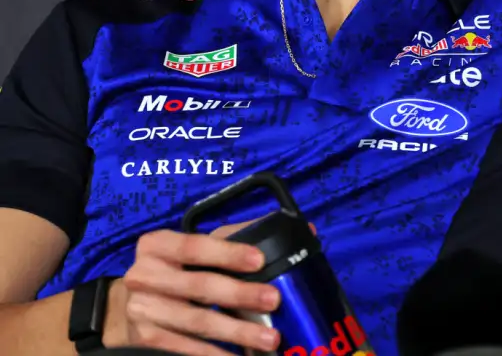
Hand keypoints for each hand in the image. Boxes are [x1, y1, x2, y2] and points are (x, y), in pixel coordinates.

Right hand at [106, 221, 281, 355]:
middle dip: (239, 295)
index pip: (196, 246)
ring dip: (235, 332)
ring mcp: (143, 309)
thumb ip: (239, 237)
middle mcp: (144, 275)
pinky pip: (184, 348)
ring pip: (196, 322)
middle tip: (273, 301)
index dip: (228, 253)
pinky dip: (213, 354)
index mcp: (158, 245)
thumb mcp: (197, 248)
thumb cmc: (176, 269)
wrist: (127, 304)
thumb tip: (299, 231)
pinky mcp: (145, 338)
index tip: (260, 260)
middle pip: (199, 286)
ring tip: (268, 338)